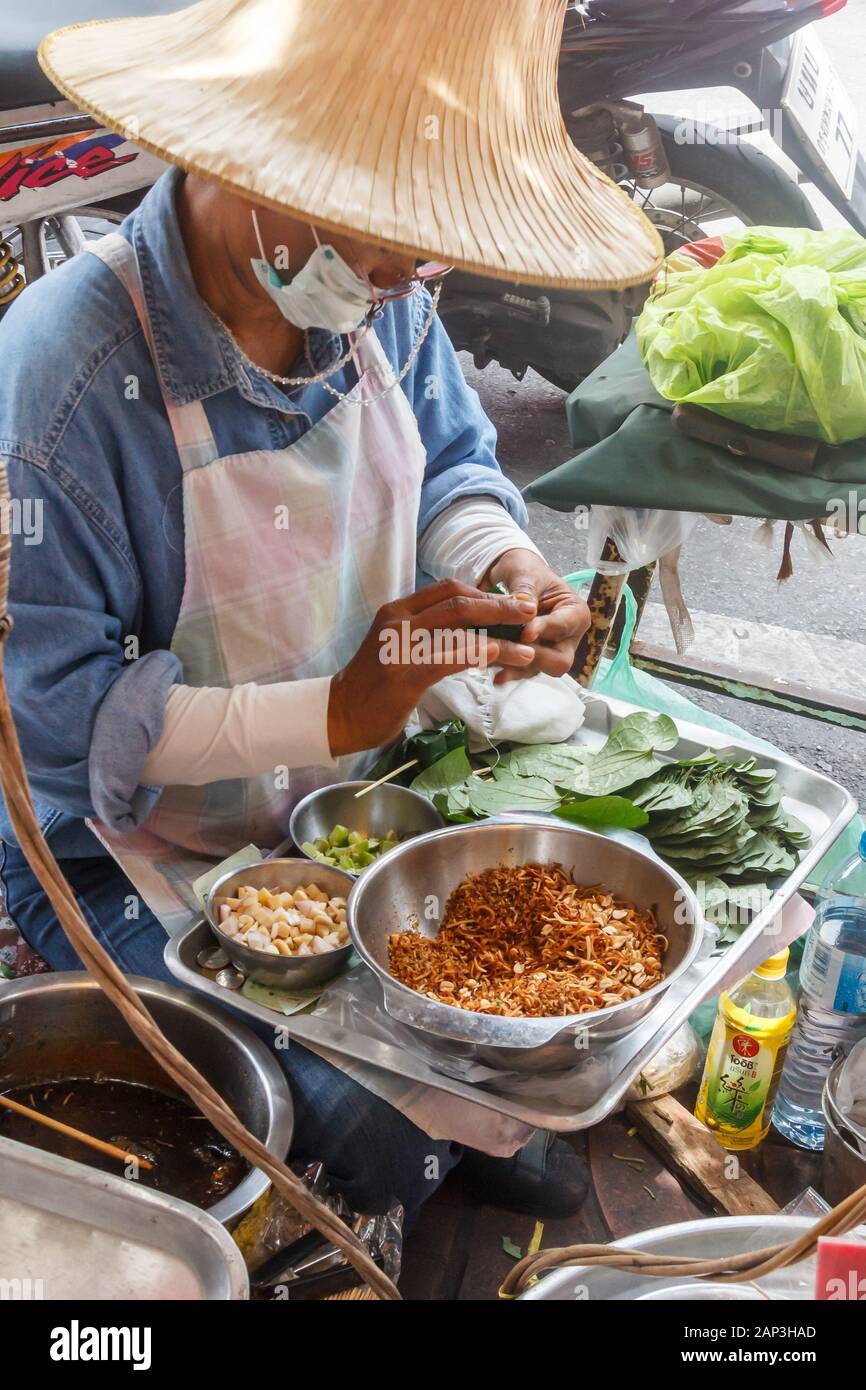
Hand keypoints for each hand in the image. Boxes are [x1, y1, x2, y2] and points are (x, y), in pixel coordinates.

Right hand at [327, 579, 537, 755]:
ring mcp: (399, 647)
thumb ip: (427, 632)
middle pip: (458, 603)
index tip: (512, 601)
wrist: (340, 713)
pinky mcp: (404, 675)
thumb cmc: (375, 684)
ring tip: (527, 647)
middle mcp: (398, 621)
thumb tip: (472, 627)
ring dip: (499, 638)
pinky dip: (476, 654)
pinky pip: (448, 658)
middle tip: (529, 613)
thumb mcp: (398, 646)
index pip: (448, 589)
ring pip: (459, 630)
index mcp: (398, 610)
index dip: (484, 593)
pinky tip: (498, 656)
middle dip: (499, 606)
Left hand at [483, 548, 589, 685]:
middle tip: (509, 650)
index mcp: (575, 612)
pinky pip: (522, 671)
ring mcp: (550, 651)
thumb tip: (526, 607)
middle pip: (560, 660)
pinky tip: (495, 675)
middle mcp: (568, 637)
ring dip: (516, 667)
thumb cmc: (525, 571)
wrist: (511, 577)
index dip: (545, 631)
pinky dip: (508, 672)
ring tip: (493, 662)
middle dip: (534, 657)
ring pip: (539, 669)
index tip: (525, 633)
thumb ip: (525, 591)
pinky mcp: (532, 659)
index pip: (564, 626)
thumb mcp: (525, 573)